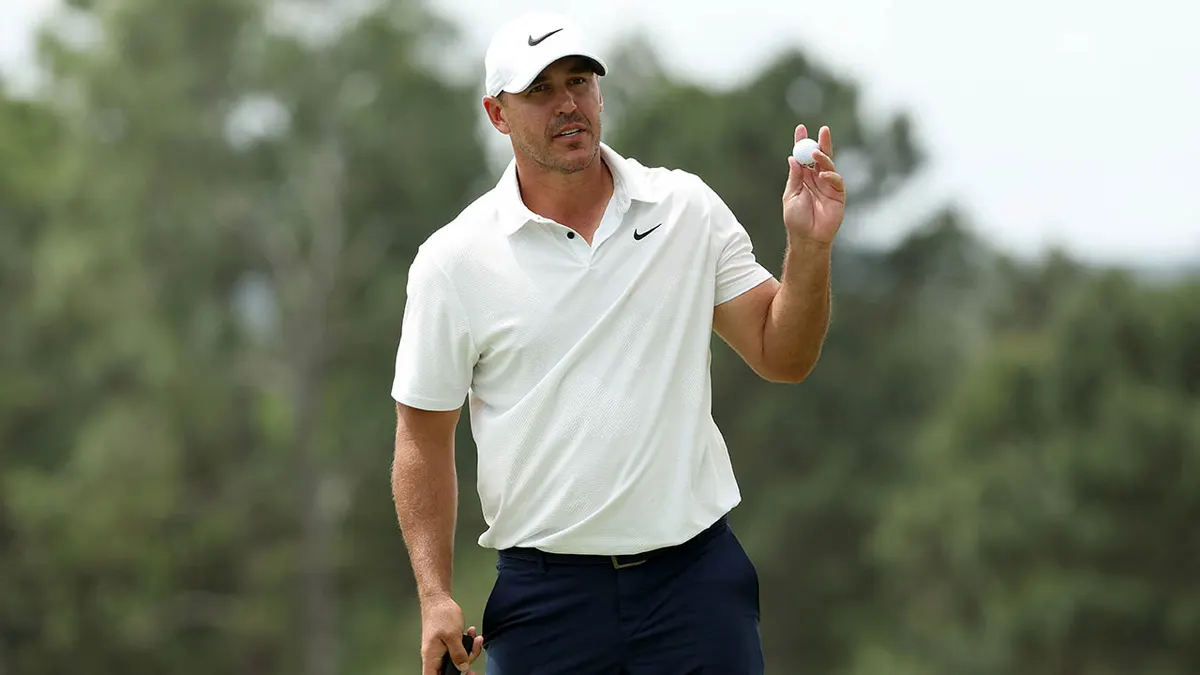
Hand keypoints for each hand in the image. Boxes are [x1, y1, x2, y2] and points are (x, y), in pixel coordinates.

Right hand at [420, 596, 482, 673]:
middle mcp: (434, 657)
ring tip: (476, 638)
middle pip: (450, 671)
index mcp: (431, 658)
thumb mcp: (453, 635)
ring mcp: (441, 651)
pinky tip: (472, 633)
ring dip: (470, 651)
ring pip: (458, 660)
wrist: (438, 600)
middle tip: (475, 655)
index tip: (463, 674)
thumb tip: (463, 668)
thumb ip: (458, 653)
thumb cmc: (441, 615)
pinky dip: (468, 644)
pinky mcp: (448, 644)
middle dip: (466, 664)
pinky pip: (459, 650)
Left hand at [783, 124, 845, 245]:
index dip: (802, 142)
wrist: (808, 238)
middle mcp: (816, 178)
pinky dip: (830, 176)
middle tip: (822, 129)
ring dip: (823, 157)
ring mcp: (828, 186)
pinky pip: (837, 181)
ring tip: (815, 154)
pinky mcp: (838, 195)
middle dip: (822, 142)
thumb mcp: (791, 195)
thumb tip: (793, 158)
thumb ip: (795, 177)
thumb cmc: (796, 219)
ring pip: (829, 165)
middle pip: (820, 156)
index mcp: (803, 177)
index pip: (803, 156)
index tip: (801, 128)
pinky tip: (823, 175)